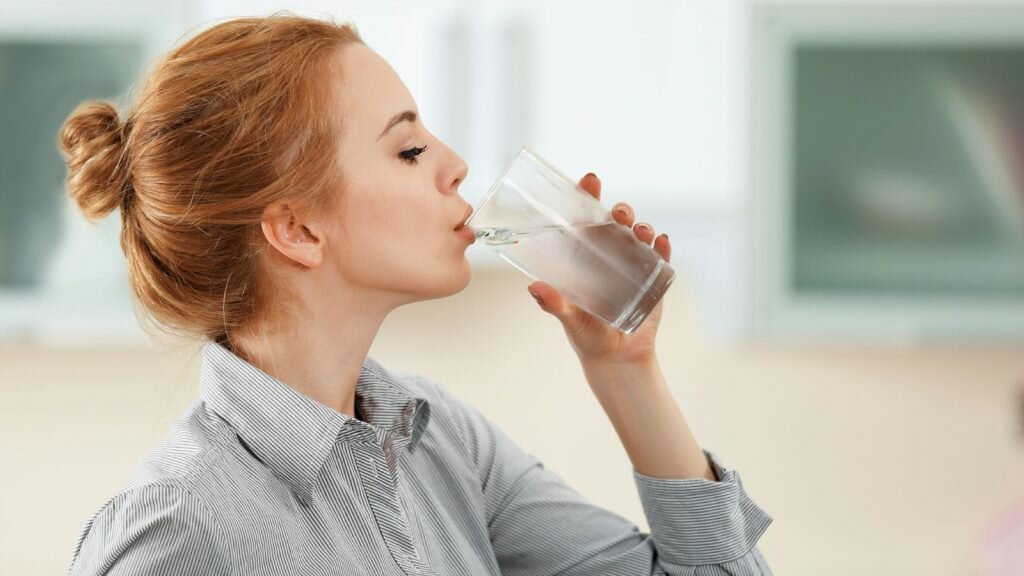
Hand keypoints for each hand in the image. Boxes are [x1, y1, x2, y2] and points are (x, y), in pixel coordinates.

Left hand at [527, 172, 671, 365]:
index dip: (588, 197)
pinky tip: (663, 242)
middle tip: (619, 213)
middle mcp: (610, 254)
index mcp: (585, 256)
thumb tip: (535, 287)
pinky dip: (664, 247)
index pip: (585, 219)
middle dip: (620, 211)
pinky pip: (662, 257)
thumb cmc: (587, 335)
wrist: (617, 359)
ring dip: (642, 227)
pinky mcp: (655, 280)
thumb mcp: (569, 318)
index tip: (590, 180)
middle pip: (616, 222)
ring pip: (639, 235)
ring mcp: (634, 265)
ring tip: (640, 231)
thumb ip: (554, 304)